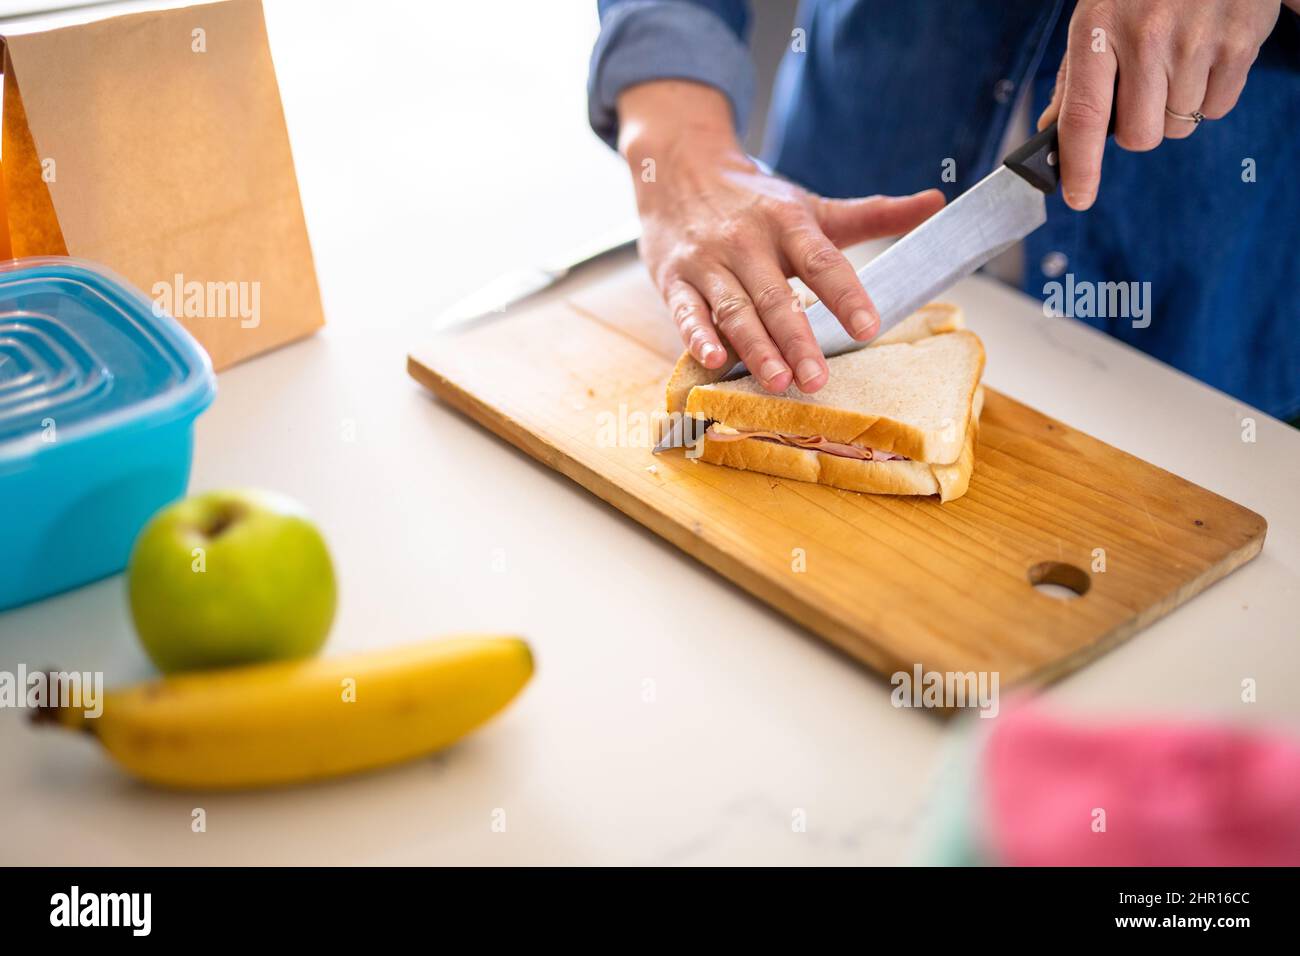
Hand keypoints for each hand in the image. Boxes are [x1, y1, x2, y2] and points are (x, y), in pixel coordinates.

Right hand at [617, 80, 944, 393]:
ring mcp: (708, 261)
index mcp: (787, 222)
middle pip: (776, 295)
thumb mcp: (809, 205)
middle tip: (817, 380)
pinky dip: (698, 336)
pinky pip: (687, 312)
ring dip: (755, 347)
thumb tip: (936, 202)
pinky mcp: (674, 279)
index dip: (846, 295)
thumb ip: (872, 213)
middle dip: (798, 340)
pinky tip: (715, 359)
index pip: (822, 261)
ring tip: (777, 380)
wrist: (679, 166)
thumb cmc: (753, 199)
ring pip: (734, 309)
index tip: (869, 327)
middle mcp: (746, 241)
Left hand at [1038, 0, 1280, 209]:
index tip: (1078, 199)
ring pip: (1178, 126)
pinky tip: (1204, 56)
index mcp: (1097, 29)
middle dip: (1138, 128)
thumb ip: (1074, 77)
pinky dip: (1209, 94)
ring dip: (1174, 108)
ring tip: (1177, 59)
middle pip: (1139, 136)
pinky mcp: (1240, 42)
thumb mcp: (1097, 17)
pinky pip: (1217, 108)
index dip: (1080, 167)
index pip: (1083, 115)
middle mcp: (1146, 36)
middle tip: (1142, 92)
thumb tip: (1050, 131)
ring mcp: (1196, 40)